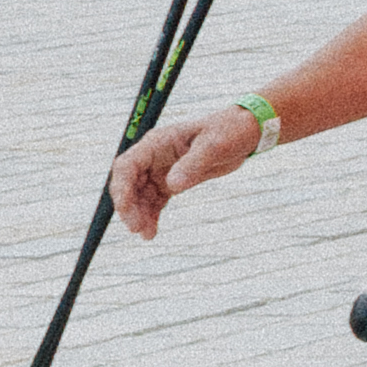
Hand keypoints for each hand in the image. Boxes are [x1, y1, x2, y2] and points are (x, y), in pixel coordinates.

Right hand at [108, 103, 258, 237]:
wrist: (245, 133)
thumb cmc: (229, 131)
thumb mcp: (214, 145)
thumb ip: (193, 164)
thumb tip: (172, 185)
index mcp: (157, 142)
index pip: (126, 165)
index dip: (121, 187)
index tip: (125, 208)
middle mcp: (154, 157)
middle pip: (128, 183)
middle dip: (128, 206)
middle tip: (136, 228)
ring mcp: (161, 170)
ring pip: (139, 195)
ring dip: (139, 215)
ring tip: (147, 235)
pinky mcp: (172, 181)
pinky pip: (154, 201)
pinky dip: (151, 216)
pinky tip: (151, 231)